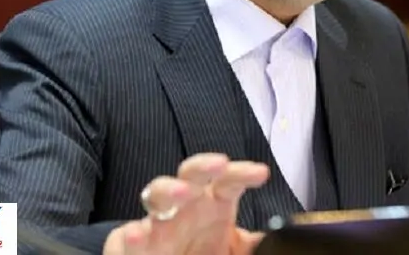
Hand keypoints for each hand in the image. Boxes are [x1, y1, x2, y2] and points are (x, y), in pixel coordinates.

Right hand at [103, 153, 269, 254]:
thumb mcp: (234, 250)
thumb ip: (254, 244)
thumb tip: (283, 237)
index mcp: (213, 205)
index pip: (229, 180)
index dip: (243, 172)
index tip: (261, 173)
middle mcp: (184, 208)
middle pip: (191, 175)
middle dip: (202, 166)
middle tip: (218, 163)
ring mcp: (155, 224)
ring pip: (156, 195)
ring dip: (167, 190)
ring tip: (180, 192)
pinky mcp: (129, 245)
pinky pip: (125, 236)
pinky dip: (129, 236)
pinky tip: (138, 234)